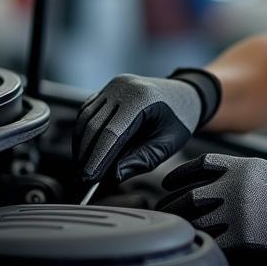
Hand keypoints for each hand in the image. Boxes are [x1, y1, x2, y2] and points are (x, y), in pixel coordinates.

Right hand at [73, 70, 218, 182]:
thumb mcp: (167, 145)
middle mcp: (124, 87)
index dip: (97, 158)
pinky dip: (84, 131)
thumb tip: (112, 176)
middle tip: (83, 179)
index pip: (112, 133)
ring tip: (82, 167)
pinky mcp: (107, 89)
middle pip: (95, 125)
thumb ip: (141, 161)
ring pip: (86, 118)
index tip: (88, 179)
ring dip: (81, 144)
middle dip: (86, 154)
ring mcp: (113, 86)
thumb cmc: (179, 120)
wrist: (186, 96)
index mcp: (142, 98)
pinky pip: (88, 111)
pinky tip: (85, 149)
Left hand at [157, 153, 266, 261]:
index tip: (169, 183)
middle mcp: (234, 186)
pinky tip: (197, 243)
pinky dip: (203, 243)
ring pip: (196, 219)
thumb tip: (214, 181)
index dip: (179, 175)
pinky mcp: (241, 236)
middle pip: (190, 195)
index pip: (199, 166)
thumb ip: (238, 173)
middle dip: (172, 203)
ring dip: (184, 225)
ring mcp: (235, 212)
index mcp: (241, 166)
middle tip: (164, 209)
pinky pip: (212, 241)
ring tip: (177, 228)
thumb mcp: (266, 171)